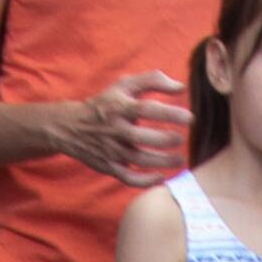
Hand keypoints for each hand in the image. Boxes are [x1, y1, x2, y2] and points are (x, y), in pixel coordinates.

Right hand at [53, 74, 191, 182]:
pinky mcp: (109, 167)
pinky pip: (129, 179)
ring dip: (163, 162)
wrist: (71, 127)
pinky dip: (146, 181)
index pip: (146, 109)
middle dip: (166, 140)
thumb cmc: (106, 104)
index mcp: (119, 107)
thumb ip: (153, 80)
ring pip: (139, 160)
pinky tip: (162, 176)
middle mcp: (114, 129)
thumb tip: (181, 87)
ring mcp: (111, 150)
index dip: (169, 113)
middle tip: (181, 139)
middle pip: (142, 137)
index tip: (189, 118)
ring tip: (180, 159)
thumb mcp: (124, 85)